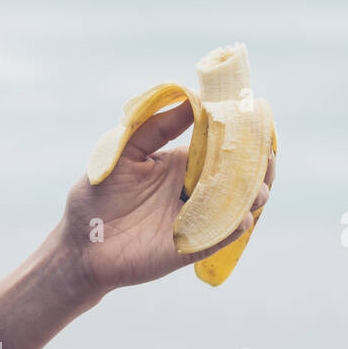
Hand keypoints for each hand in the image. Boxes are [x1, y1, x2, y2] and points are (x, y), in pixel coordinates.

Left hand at [60, 101, 275, 296]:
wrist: (79, 246)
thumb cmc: (95, 197)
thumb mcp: (123, 152)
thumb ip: (155, 127)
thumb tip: (191, 100)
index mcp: (181, 165)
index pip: (220, 148)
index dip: (241, 137)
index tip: (257, 121)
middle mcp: (192, 192)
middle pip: (237, 177)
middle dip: (258, 167)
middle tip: (268, 157)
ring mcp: (193, 220)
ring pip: (235, 207)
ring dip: (252, 197)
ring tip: (259, 189)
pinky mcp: (188, 248)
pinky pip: (217, 237)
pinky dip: (232, 228)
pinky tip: (243, 218)